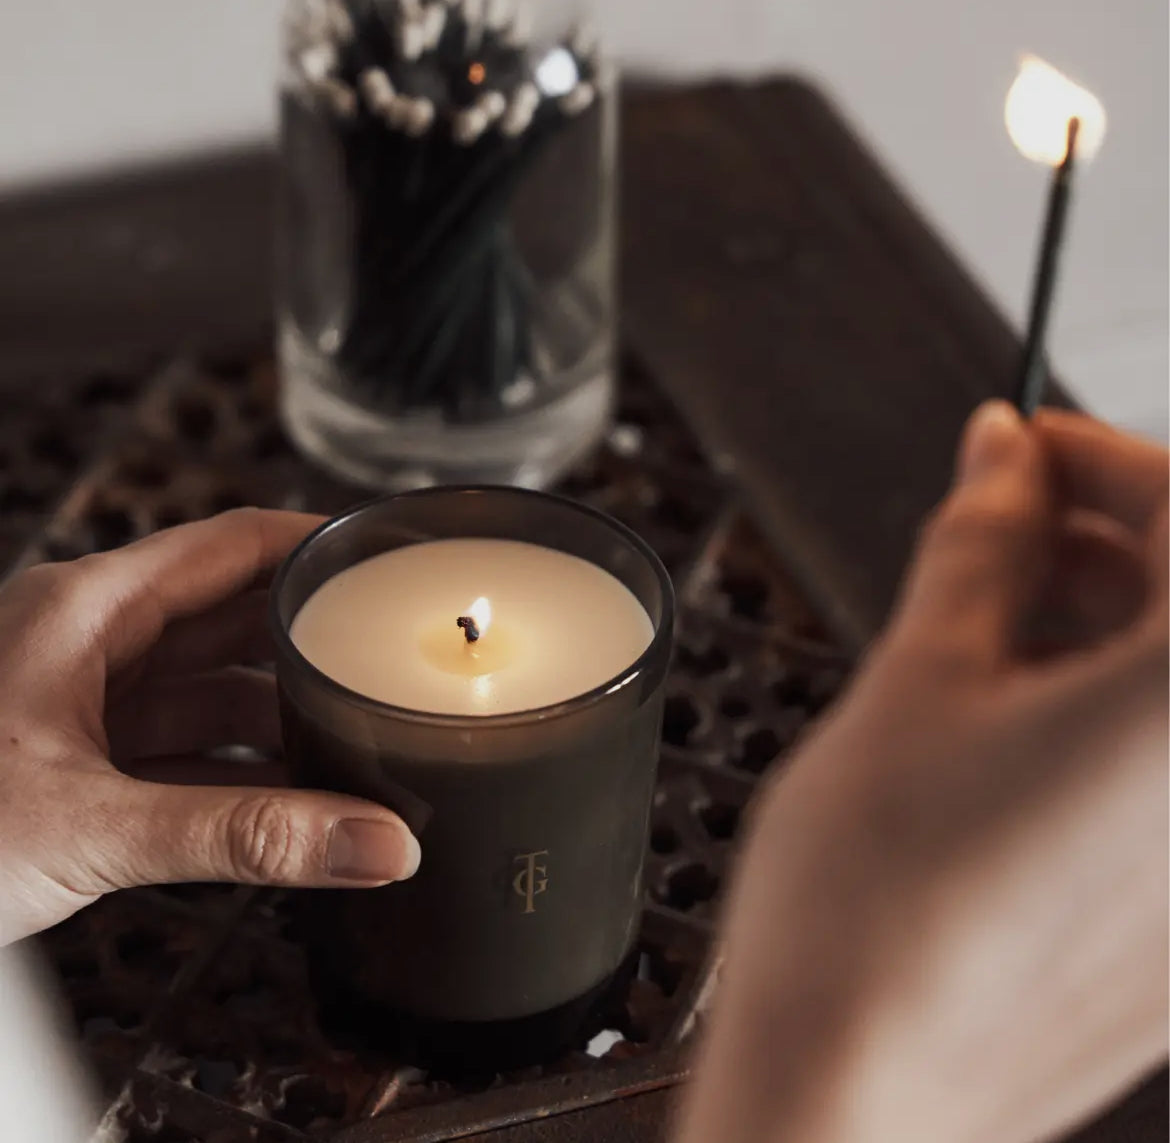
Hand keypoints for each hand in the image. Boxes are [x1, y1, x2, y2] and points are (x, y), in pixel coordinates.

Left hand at [0, 509, 419, 945]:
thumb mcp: (91, 826)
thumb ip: (243, 837)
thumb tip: (373, 843)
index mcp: (85, 611)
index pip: (230, 544)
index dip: (315, 541)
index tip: (387, 552)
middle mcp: (84, 644)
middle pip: (229, 617)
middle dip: (310, 640)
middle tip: (390, 660)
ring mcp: (76, 706)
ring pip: (206, 690)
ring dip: (276, 717)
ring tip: (355, 739)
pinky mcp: (71, 767)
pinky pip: (178, 753)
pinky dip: (235, 774)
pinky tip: (284, 802)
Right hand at [678, 404, 1167, 1142]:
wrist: (849, 1097)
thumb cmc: (872, 910)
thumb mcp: (918, 679)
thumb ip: (983, 543)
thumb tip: (999, 455)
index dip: (1100, 456)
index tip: (1021, 446)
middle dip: (1108, 535)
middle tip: (997, 524)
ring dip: (1109, 620)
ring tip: (992, 616)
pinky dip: (1116, 709)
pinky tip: (1017, 710)